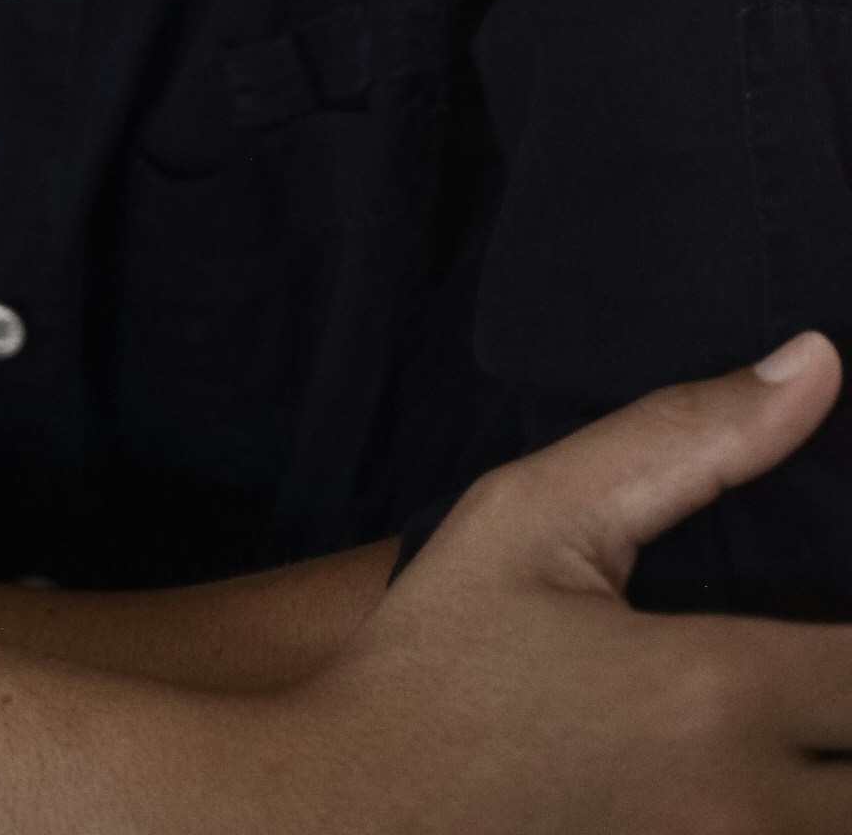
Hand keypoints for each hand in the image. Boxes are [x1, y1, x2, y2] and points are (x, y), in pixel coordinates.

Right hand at [252, 331, 851, 832]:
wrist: (348, 807)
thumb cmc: (436, 656)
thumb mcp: (535, 514)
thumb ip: (685, 436)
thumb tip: (817, 362)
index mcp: (716, 692)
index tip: (834, 608)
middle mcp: (740, 805)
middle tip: (819, 668)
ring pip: (841, 833)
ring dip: (832, 774)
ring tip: (805, 721)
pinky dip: (792, 815)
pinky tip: (765, 777)